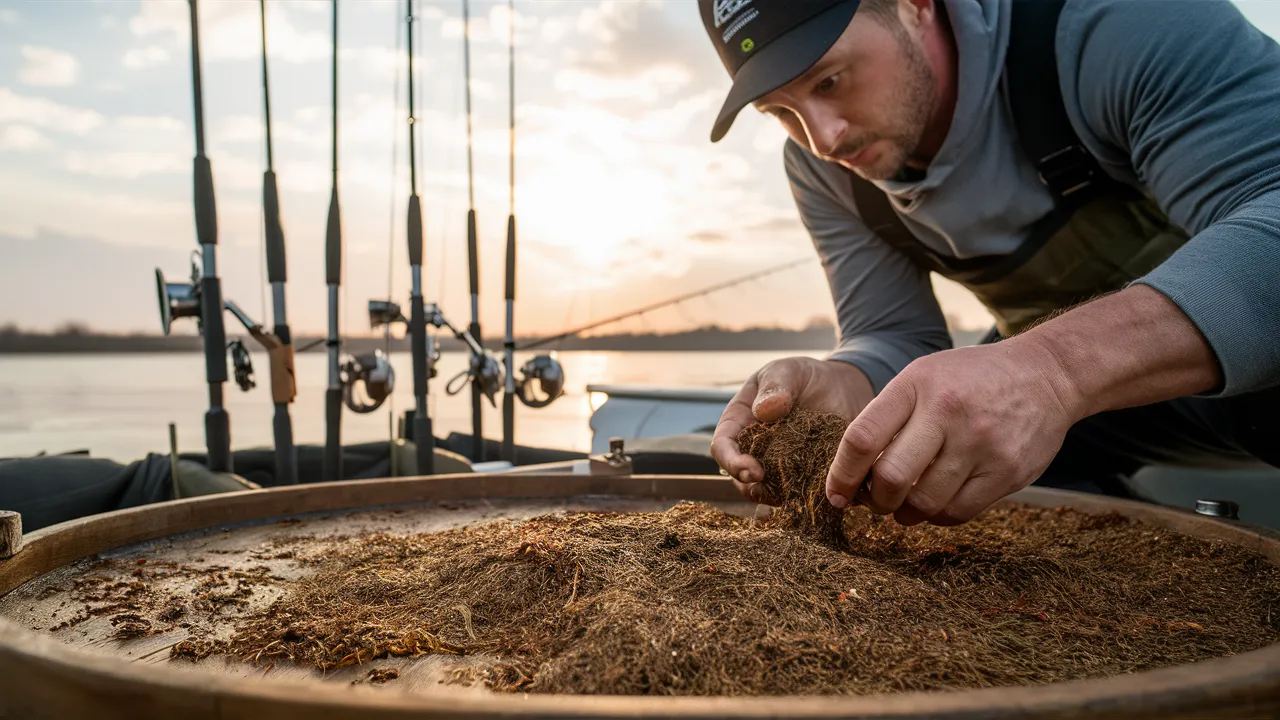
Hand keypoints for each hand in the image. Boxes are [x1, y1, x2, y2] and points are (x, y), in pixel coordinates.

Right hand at [712, 357, 872, 504]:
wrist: (840, 387)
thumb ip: (776, 387)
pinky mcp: (801, 475)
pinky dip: (803, 496)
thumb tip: (764, 411)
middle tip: (766, 488)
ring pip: (766, 489)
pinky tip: (817, 494)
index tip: (751, 469)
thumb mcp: (788, 371)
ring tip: (789, 497)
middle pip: (739, 476)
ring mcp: (776, 465)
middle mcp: (753, 448)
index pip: (723, 446)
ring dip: (773, 496)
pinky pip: (797, 491)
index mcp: (738, 422)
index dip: (731, 461)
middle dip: (749, 486)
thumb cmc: (804, 376)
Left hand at [824, 338, 1081, 525]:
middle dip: (874, 501)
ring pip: (924, 503)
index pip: (862, 438)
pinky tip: (934, 504)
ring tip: (904, 505)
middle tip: (874, 502)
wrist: (1046, 375)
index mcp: (916, 385)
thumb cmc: (969, 380)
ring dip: (905, 513)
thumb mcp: (922, 377)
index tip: (836, 495)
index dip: (841, 475)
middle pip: (891, 478)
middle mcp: (947, 412)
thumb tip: (851, 474)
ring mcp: (980, 443)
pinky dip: (937, 516)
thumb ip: (888, 417)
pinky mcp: (1007, 471)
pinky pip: (957, 513)